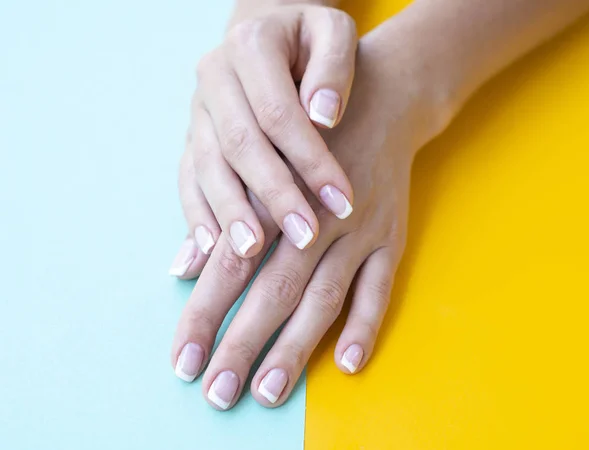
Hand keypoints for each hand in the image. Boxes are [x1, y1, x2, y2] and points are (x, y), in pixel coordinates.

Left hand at [170, 39, 445, 408]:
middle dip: (243, 343)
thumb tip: (182, 267)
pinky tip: (348, 365)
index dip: (205, 312)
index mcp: (275, 194)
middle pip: (275, 288)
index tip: (182, 361)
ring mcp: (359, 229)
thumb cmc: (307, 133)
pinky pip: (382, 287)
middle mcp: (316, 216)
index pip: (231, 263)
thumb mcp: (260, 156)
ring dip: (296, 346)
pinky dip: (366, 324)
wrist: (383, 97)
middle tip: (218, 394)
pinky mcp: (392, 235)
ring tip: (268, 391)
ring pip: (324, 296)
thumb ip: (223, 212)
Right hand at [181, 4, 357, 266]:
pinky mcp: (191, 136)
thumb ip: (334, 66)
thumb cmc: (310, 39)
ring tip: (251, 252)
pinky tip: (208, 248)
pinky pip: (187, 178)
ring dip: (230, 213)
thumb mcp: (334, 32)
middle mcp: (214, 76)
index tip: (343, 202)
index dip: (311, 160)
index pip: (279, 113)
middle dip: (274, 196)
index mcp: (250, 44)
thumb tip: (324, 115)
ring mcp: (198, 109)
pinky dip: (197, 214)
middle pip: (240, 145)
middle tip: (305, 238)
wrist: (270, 35)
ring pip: (207, 166)